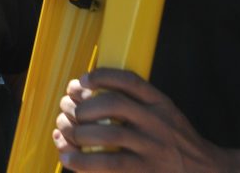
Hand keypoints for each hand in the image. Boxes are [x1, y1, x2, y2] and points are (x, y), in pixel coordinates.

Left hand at [53, 68, 230, 172]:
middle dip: (82, 106)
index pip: (129, 81)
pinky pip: (109, 164)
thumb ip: (136, 103)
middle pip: (112, 105)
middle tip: (67, 112)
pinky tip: (68, 157)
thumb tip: (84, 95)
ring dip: (78, 132)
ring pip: (108, 134)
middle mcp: (158, 123)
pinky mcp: (145, 172)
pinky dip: (83, 161)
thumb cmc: (175, 143)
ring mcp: (153, 149)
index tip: (81, 81)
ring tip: (64, 133)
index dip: (101, 76)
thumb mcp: (165, 114)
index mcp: (161, 104)